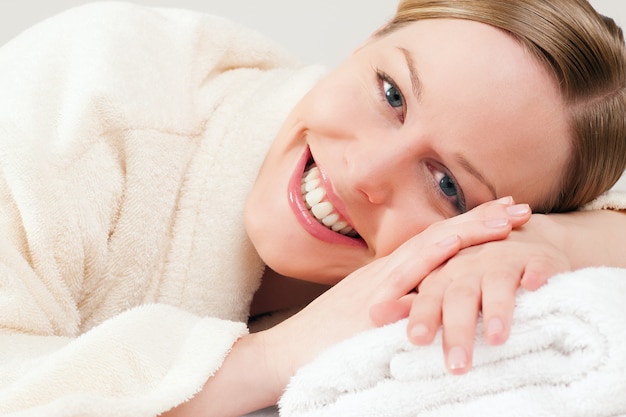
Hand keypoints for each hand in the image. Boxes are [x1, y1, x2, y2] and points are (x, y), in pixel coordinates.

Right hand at [262, 198, 530, 382]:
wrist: (286, 353)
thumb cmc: (328, 340)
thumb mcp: (372, 318)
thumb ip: (400, 307)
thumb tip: (431, 307)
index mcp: (391, 275)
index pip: (437, 243)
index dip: (471, 227)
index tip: (503, 214)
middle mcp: (387, 272)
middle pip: (440, 237)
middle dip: (480, 220)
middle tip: (520, 207)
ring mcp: (378, 284)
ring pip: (428, 248)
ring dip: (466, 231)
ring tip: (503, 220)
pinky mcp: (368, 302)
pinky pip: (405, 276)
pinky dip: (431, 258)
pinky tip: (454, 245)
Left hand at [377, 212, 570, 374]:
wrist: (519, 238)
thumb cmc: (472, 272)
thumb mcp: (440, 285)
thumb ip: (412, 302)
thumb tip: (373, 315)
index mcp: (444, 273)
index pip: (429, 295)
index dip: (423, 314)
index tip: (415, 340)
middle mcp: (470, 264)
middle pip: (460, 294)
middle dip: (458, 328)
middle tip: (457, 364)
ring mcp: (504, 259)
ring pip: (497, 281)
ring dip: (496, 308)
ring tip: (496, 339)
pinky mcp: (537, 258)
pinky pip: (537, 265)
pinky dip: (536, 275)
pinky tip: (534, 287)